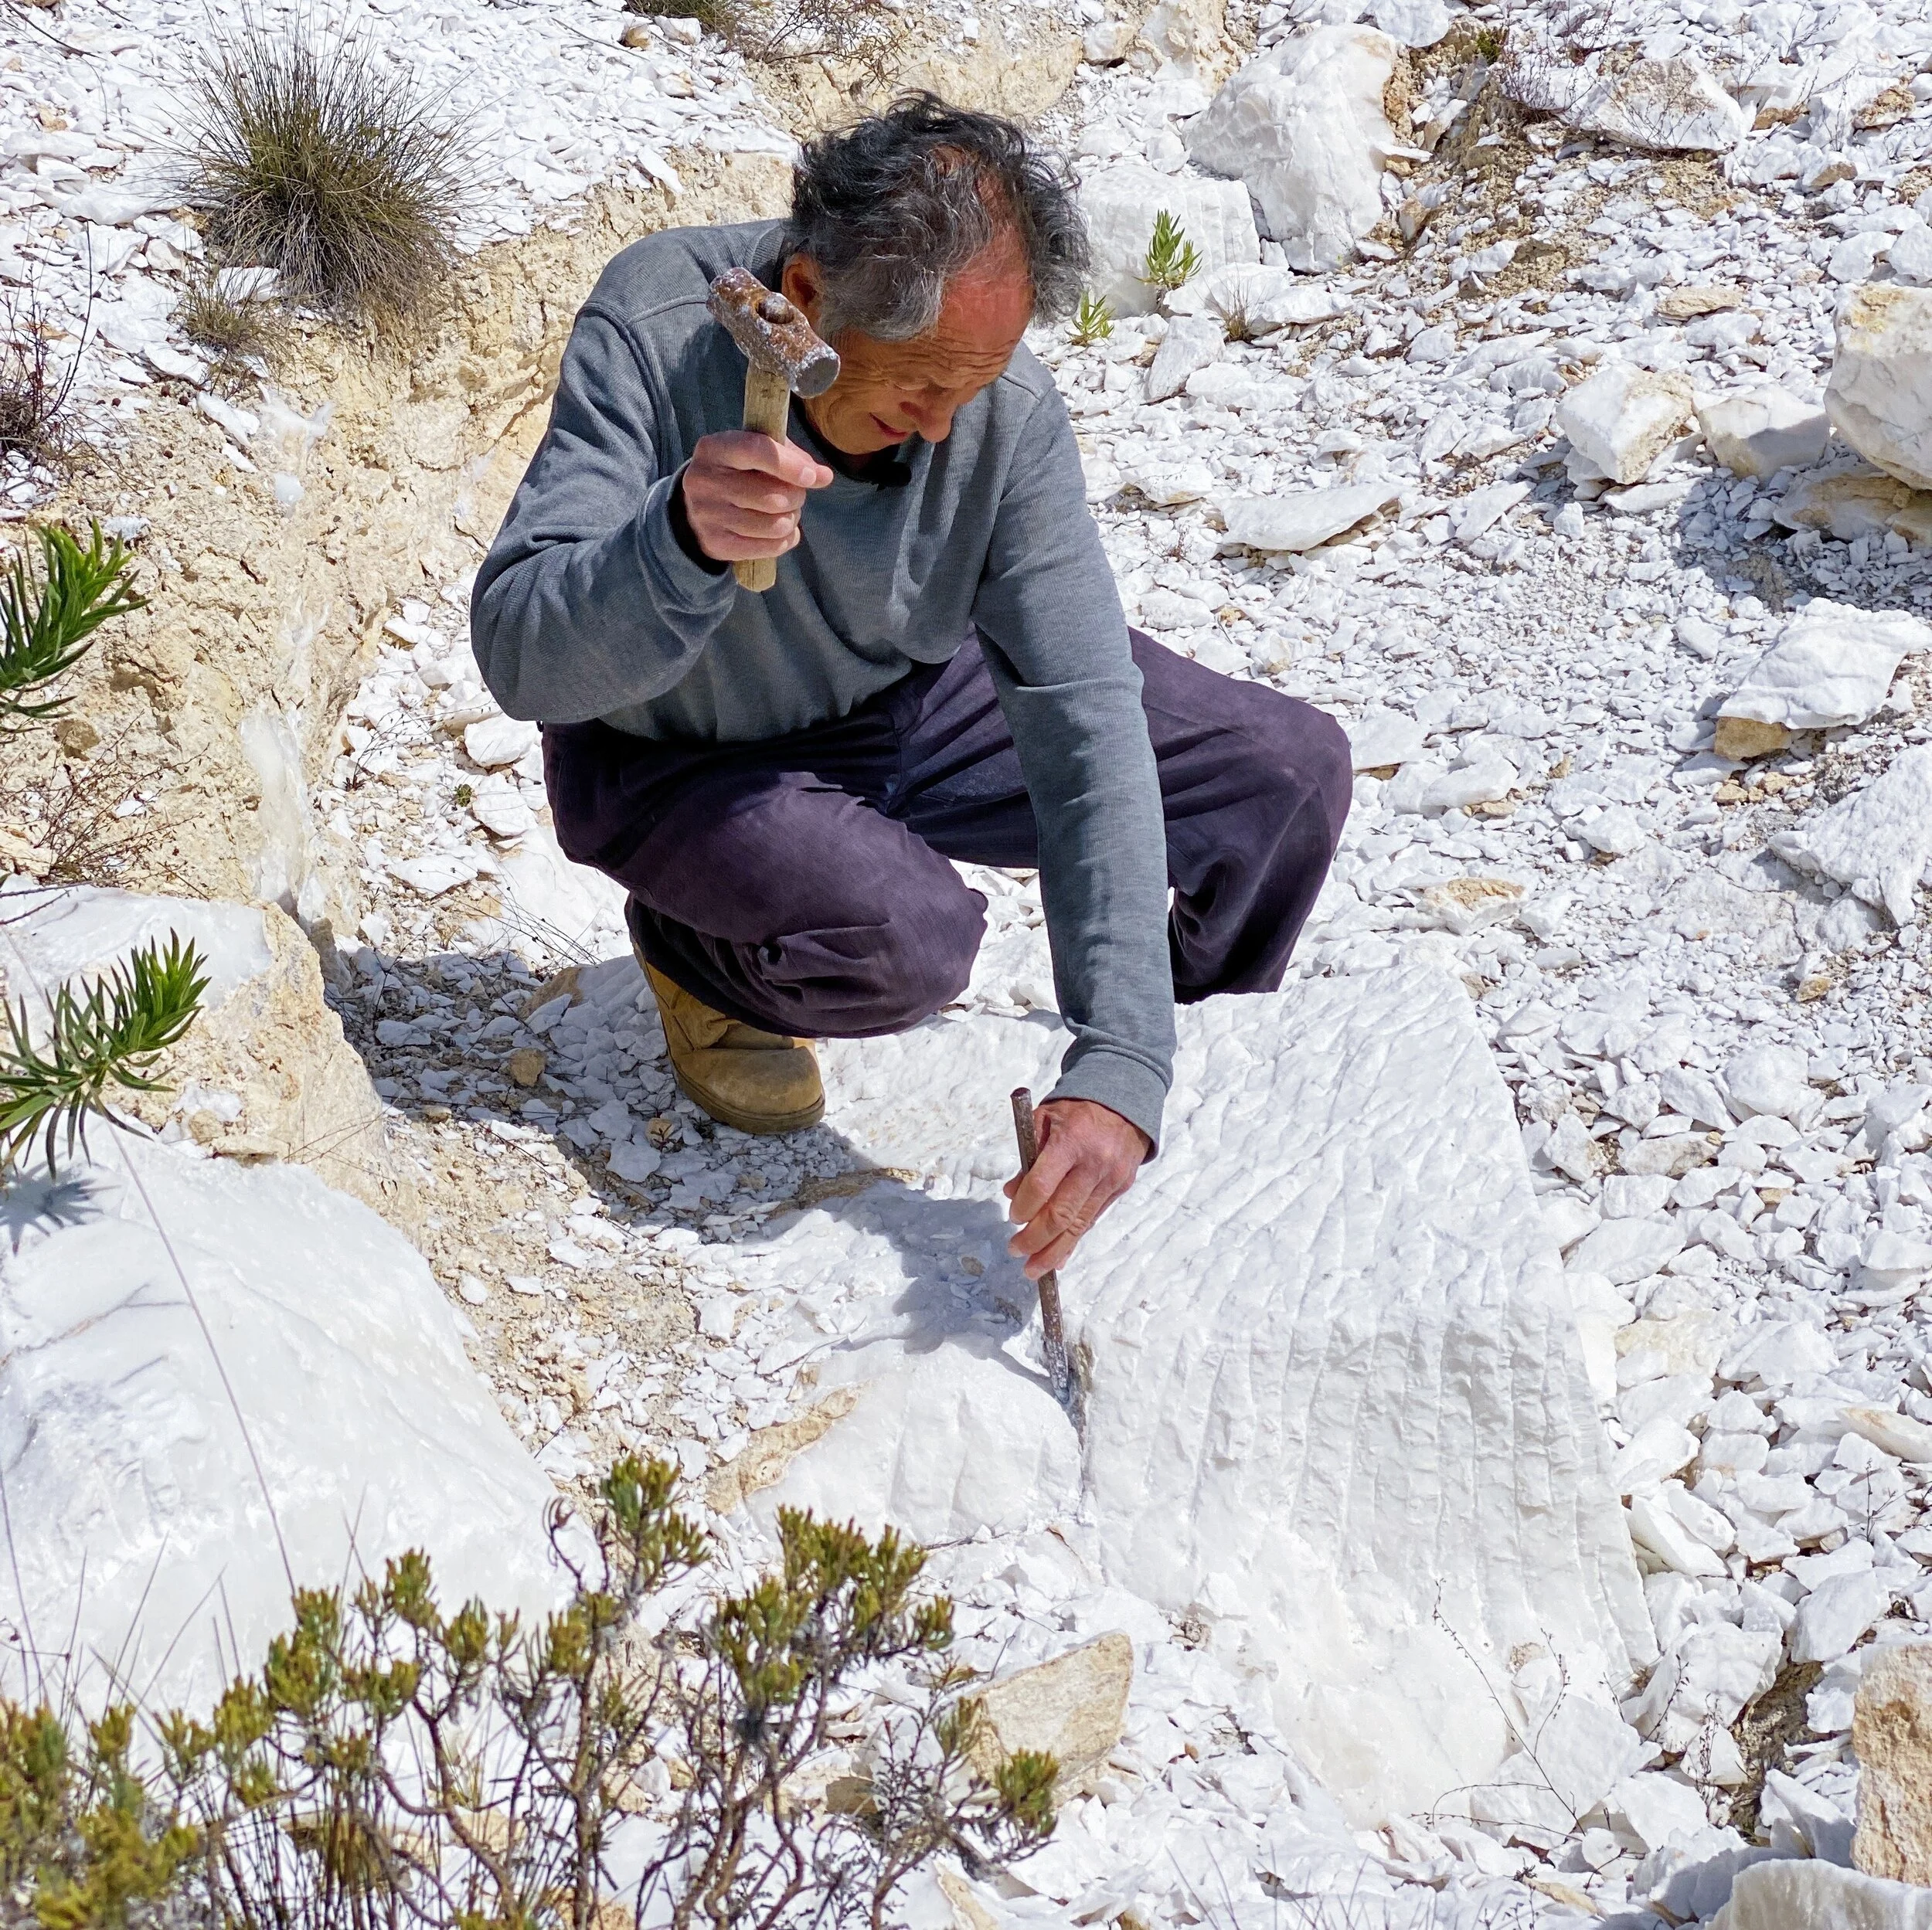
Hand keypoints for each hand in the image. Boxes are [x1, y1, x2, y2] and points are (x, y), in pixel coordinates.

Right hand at [680, 431, 831, 562]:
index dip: (790, 465)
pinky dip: (786, 540)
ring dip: (791, 520)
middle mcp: (705, 481)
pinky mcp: (716, 543)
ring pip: (773, 525)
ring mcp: (708, 515)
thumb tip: (824, 476)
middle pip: (772, 496)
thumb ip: (792, 458)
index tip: (812, 476)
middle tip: (795, 495)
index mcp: (714, 449)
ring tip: (787, 513)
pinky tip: (783, 532)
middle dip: (796, 497)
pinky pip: (769, 547)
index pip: (756, 451)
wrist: (696, 508)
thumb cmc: (737, 473)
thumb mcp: (757, 453)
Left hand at [1003, 1098, 1149, 1280]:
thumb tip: (1013, 1194)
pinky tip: (1058, 1256)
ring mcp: (1111, 1179)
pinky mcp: (1120, 1188)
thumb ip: (1028, 1157)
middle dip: (1035, 1239)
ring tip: (1034, 1269)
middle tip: (1015, 1250)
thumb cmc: (1076, 1108)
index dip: (1024, 1208)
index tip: (1012, 1217)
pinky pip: (1093, 1220)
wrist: (1124, 1098)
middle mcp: (1094, 1164)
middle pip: (1062, 1214)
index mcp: (1071, 1141)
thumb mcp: (1043, 1119)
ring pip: (1079, 1226)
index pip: (1042, 1185)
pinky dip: (1073, 1240)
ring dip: (1054, 1252)